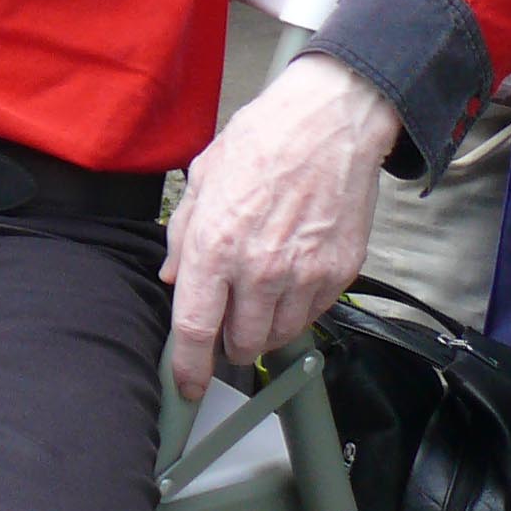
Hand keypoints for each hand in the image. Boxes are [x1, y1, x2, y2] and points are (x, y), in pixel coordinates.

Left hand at [162, 52, 402, 398]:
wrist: (327, 125)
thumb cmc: (261, 142)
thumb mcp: (202, 181)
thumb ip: (183, 236)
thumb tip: (172, 278)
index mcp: (215, 245)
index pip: (195, 329)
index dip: (188, 367)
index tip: (186, 384)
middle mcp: (259, 269)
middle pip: (240, 343)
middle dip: (228, 344)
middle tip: (226, 324)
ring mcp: (303, 275)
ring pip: (278, 336)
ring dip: (263, 332)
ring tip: (257, 302)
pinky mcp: (338, 274)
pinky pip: (313, 316)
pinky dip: (297, 312)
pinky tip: (289, 283)